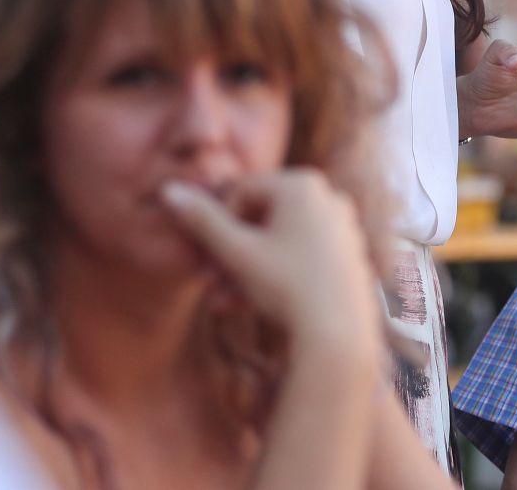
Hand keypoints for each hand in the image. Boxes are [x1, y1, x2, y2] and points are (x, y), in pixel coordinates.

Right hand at [161, 171, 379, 355]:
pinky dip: (272, 276)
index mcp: (303, 184)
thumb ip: (202, 220)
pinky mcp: (346, 255)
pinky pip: (299, 257)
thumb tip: (170, 190)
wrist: (338, 333)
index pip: (242, 190)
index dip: (217, 223)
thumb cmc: (287, 285)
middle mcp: (327, 197)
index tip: (207, 253)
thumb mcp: (237, 252)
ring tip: (219, 300)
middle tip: (204, 281)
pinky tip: (243, 305)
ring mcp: (341, 227)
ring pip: (277, 242)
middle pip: (261, 218)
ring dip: (243, 270)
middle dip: (227, 253)